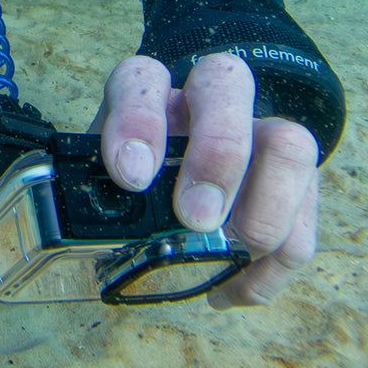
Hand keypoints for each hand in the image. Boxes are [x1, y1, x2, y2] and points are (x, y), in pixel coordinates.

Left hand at [90, 51, 319, 307]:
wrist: (172, 182)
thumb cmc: (129, 180)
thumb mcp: (97, 179)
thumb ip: (90, 198)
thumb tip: (61, 244)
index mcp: (148, 91)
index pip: (141, 78)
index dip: (138, 122)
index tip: (131, 177)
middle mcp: (207, 99)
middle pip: (228, 85)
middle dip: (217, 155)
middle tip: (195, 218)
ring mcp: (260, 135)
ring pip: (291, 145)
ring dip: (267, 210)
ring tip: (235, 253)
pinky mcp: (294, 184)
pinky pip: (305, 218)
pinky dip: (275, 265)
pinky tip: (234, 289)